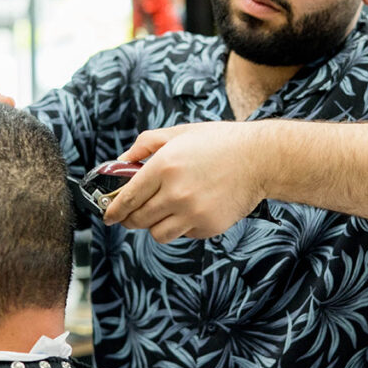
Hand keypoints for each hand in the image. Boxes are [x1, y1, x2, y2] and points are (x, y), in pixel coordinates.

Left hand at [104, 122, 267, 243]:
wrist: (259, 159)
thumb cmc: (219, 142)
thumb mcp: (179, 133)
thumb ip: (146, 144)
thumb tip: (122, 161)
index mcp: (164, 166)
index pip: (128, 197)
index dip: (113, 210)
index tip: (108, 215)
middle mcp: (175, 192)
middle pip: (138, 219)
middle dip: (130, 220)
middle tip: (130, 216)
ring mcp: (192, 212)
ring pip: (157, 234)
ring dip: (154, 226)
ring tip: (161, 214)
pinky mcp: (208, 226)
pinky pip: (182, 234)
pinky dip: (180, 226)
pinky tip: (189, 210)